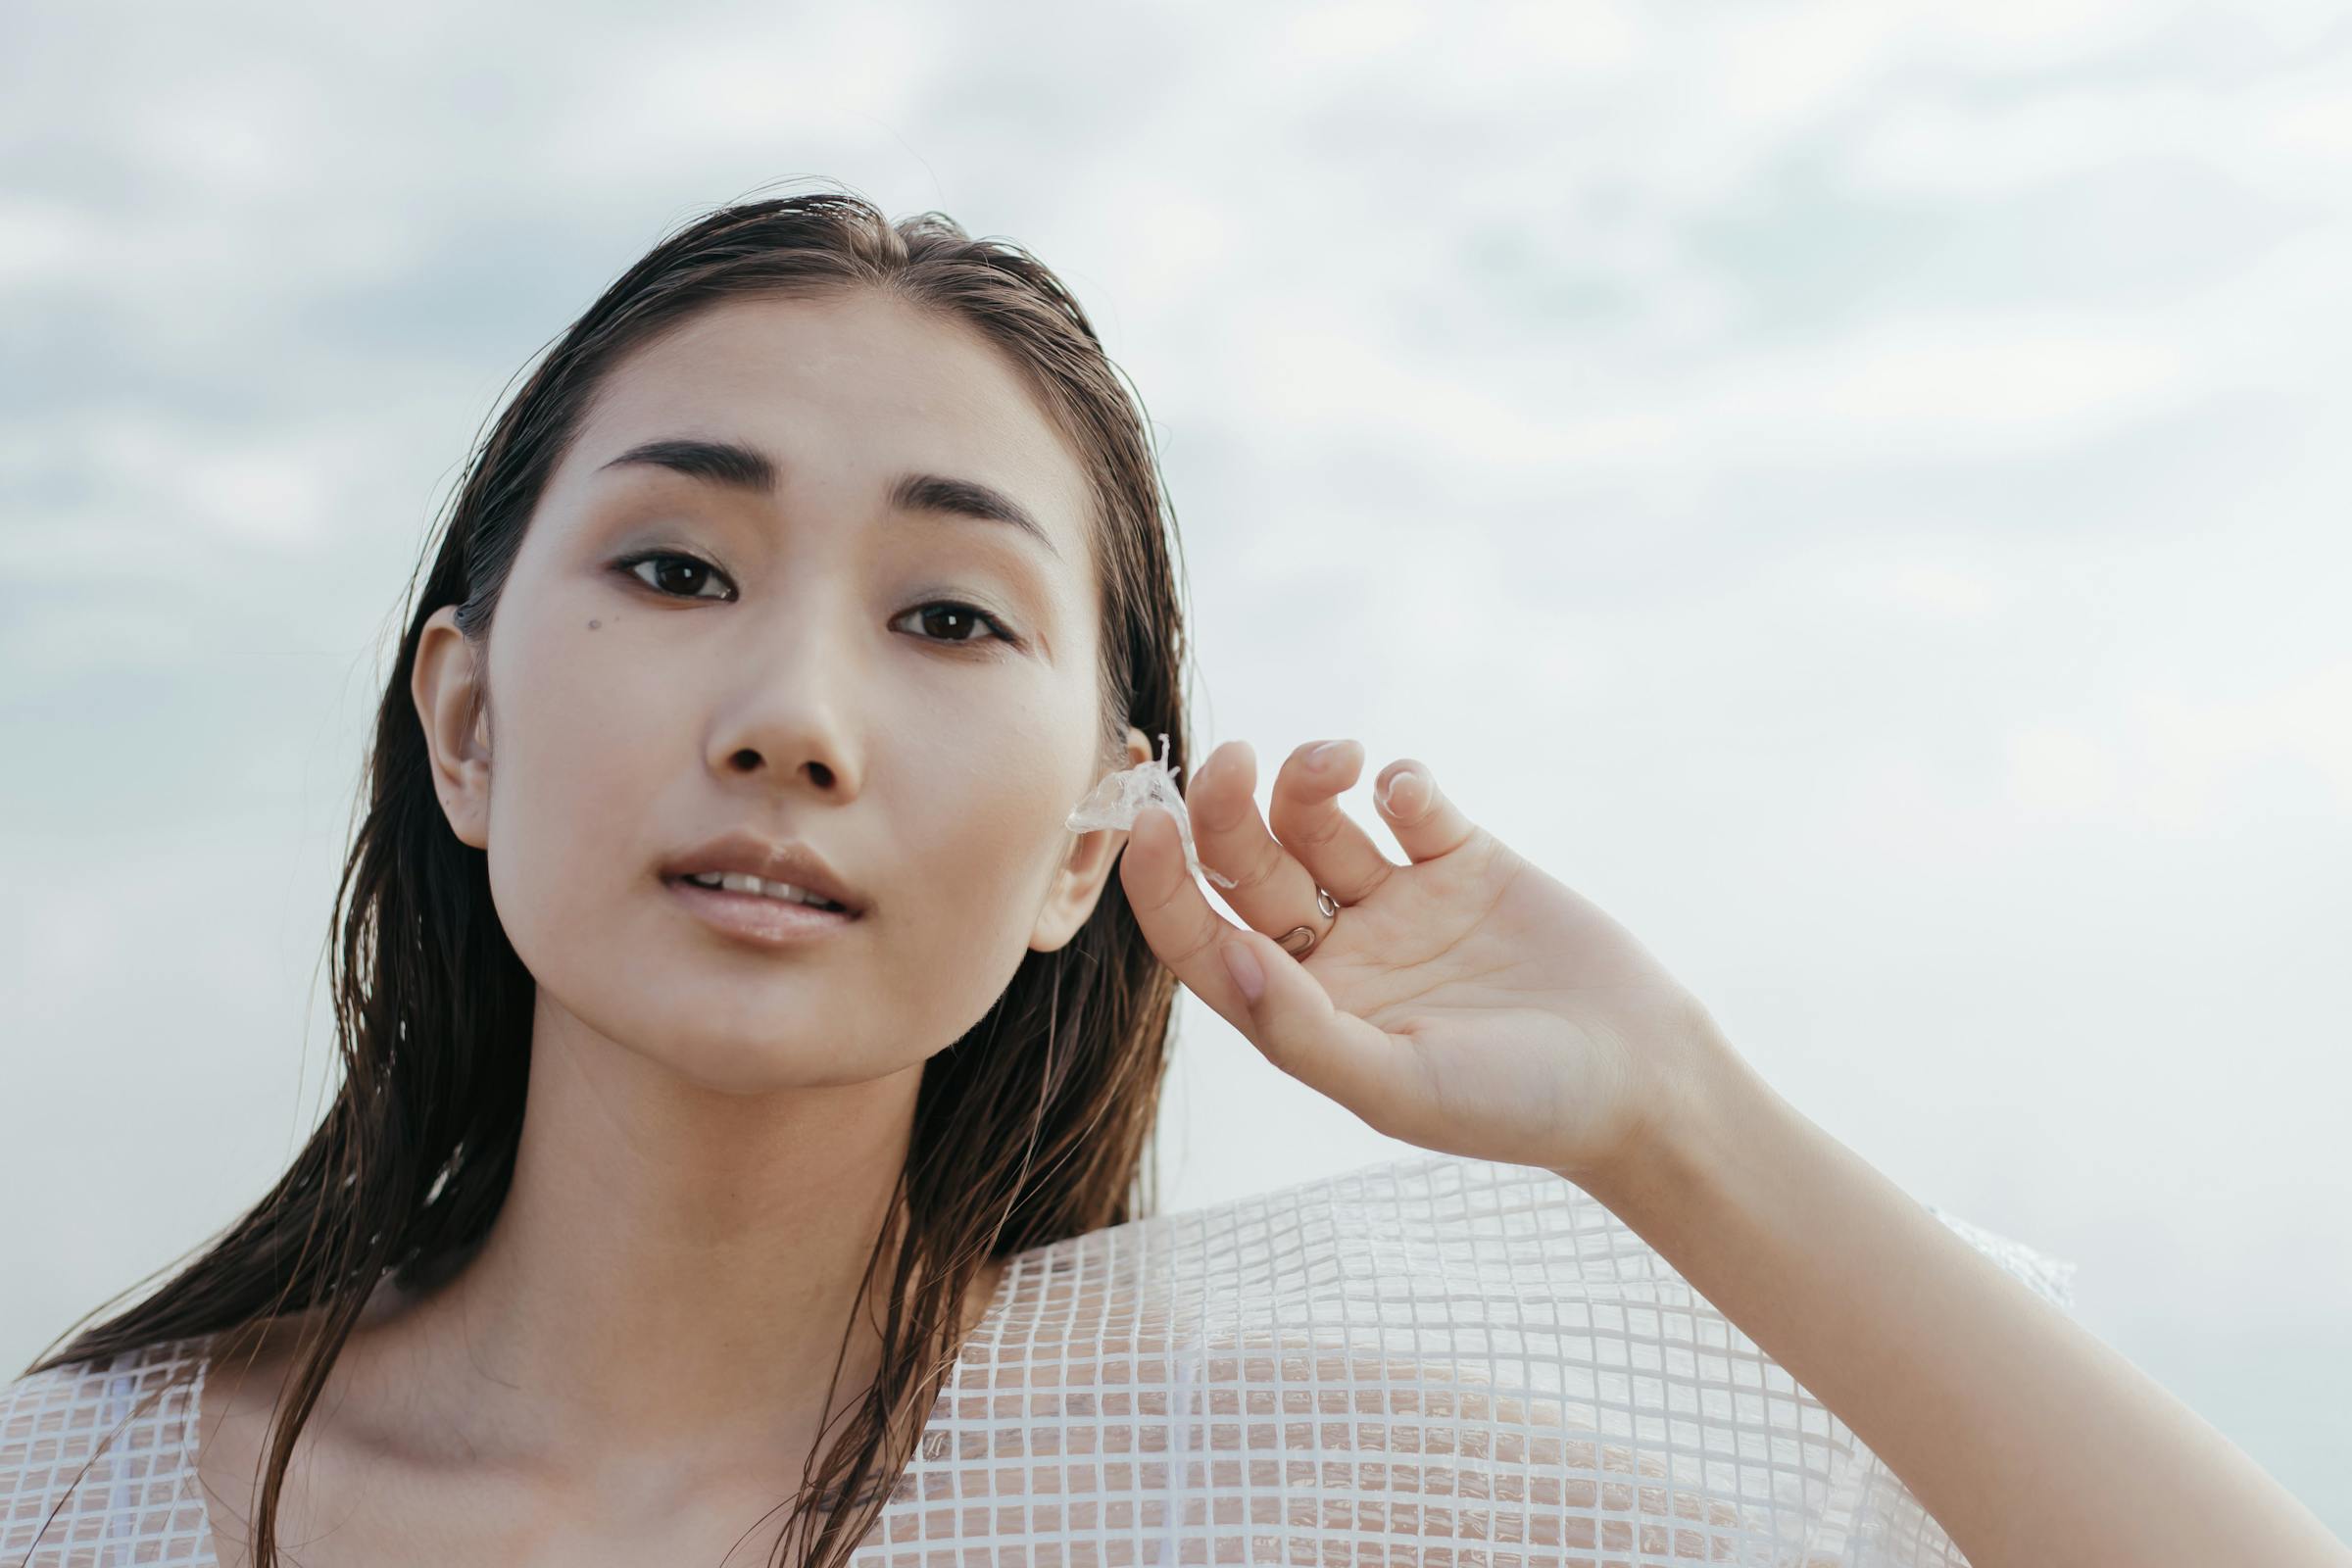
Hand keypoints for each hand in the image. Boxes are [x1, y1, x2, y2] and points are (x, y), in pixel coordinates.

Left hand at [1117, 738, 1734, 1184]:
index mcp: (1304, 1011)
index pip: (1201, 938)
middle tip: (1229, 758)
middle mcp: (1339, 952)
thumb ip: (1301, 1028)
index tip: (1149, 822)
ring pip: (1317, 820)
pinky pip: (1409, 804)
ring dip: (1307, 779)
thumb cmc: (1515, 1107)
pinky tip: (1416, 800)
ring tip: (1342, 760)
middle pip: (1249, 865)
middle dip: (1226, 808)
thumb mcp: (1397, 1085)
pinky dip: (1401, 782)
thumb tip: (1220, 952)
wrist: (1644, 1081)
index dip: (1163, 883)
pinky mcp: (1464, 862)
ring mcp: (1399, 902)